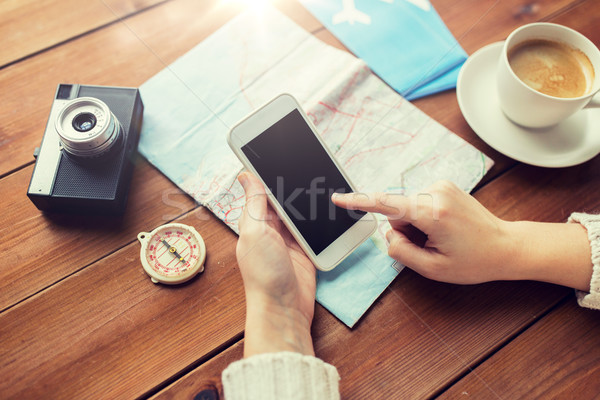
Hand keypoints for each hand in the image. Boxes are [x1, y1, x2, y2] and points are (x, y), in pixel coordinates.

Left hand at [236, 172, 315, 356]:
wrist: (284, 308)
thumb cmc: (263, 274)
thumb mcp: (256, 232)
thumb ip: (254, 203)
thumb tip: (245, 174)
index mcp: (253, 221)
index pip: (260, 190)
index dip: (268, 173)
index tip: (279, 152)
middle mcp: (270, 228)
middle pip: (283, 199)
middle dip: (292, 184)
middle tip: (307, 163)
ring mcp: (288, 239)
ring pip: (299, 211)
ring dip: (307, 201)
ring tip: (320, 180)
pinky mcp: (305, 249)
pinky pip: (312, 228)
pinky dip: (319, 219)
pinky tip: (327, 206)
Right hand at [332, 181, 592, 290]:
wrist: (506, 246)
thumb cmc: (474, 261)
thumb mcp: (433, 269)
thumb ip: (401, 251)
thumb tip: (388, 233)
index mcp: (433, 213)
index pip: (386, 205)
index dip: (359, 202)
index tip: (338, 199)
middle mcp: (436, 192)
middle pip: (397, 211)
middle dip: (404, 230)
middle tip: (429, 246)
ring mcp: (441, 186)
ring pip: (406, 207)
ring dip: (414, 224)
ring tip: (440, 237)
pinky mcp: (444, 185)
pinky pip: (417, 202)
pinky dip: (422, 217)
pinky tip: (443, 228)